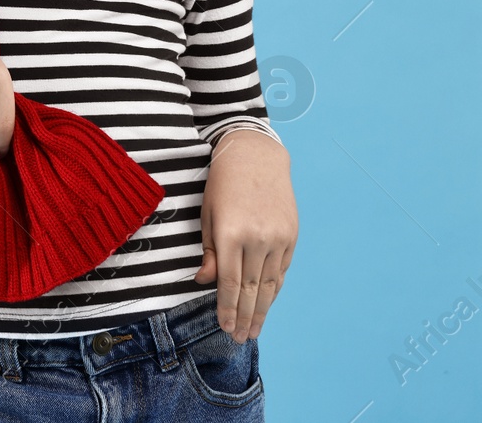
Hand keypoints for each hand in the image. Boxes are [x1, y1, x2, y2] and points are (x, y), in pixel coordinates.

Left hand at [193, 128, 297, 342]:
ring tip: (254, 331)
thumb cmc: (222, 184)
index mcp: (231, 234)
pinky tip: (268, 304)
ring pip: (270, 283)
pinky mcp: (291, 236)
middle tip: (240, 339)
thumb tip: (205, 282)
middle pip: (252, 289)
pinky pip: (281, 270)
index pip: (230, 283)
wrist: (256, 156)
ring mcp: (278, 238)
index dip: (228, 309)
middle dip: (245, 317)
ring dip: (262, 310)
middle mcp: (258, 239)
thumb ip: (209, 251)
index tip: (225, 328)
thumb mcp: (207, 214)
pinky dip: (274, 289)